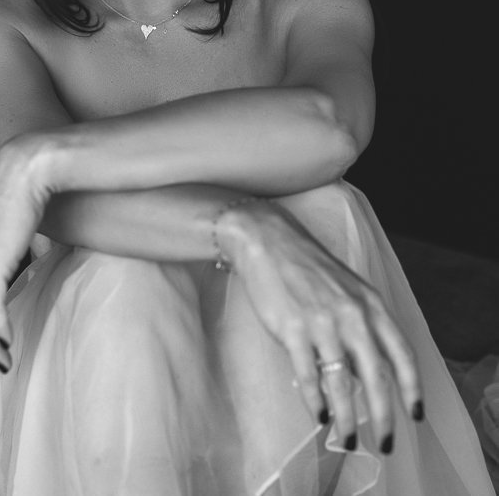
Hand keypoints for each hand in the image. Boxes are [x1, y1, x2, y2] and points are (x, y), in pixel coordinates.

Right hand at [219, 197, 423, 454]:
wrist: (268, 240)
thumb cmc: (307, 266)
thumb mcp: (347, 288)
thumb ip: (362, 323)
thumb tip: (365, 369)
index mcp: (370, 303)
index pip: (401, 353)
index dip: (412, 388)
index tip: (416, 414)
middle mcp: (352, 315)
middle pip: (376, 377)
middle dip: (383, 417)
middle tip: (384, 444)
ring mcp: (322, 323)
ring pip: (341, 384)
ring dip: (347, 419)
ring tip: (347, 440)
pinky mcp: (292, 330)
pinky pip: (308, 376)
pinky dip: (315, 402)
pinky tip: (320, 416)